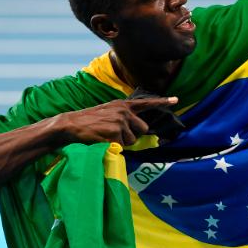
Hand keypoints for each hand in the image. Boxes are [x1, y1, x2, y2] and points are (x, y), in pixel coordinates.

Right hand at [51, 97, 177, 145]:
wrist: (71, 125)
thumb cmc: (90, 121)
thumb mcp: (108, 112)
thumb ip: (124, 117)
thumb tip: (139, 132)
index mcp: (123, 105)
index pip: (146, 103)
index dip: (162, 102)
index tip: (176, 100)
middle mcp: (124, 111)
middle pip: (143, 129)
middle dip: (134, 136)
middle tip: (116, 135)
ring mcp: (120, 121)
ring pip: (132, 141)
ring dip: (122, 143)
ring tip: (106, 136)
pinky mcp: (114, 132)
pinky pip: (121, 146)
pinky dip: (113, 147)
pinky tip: (102, 140)